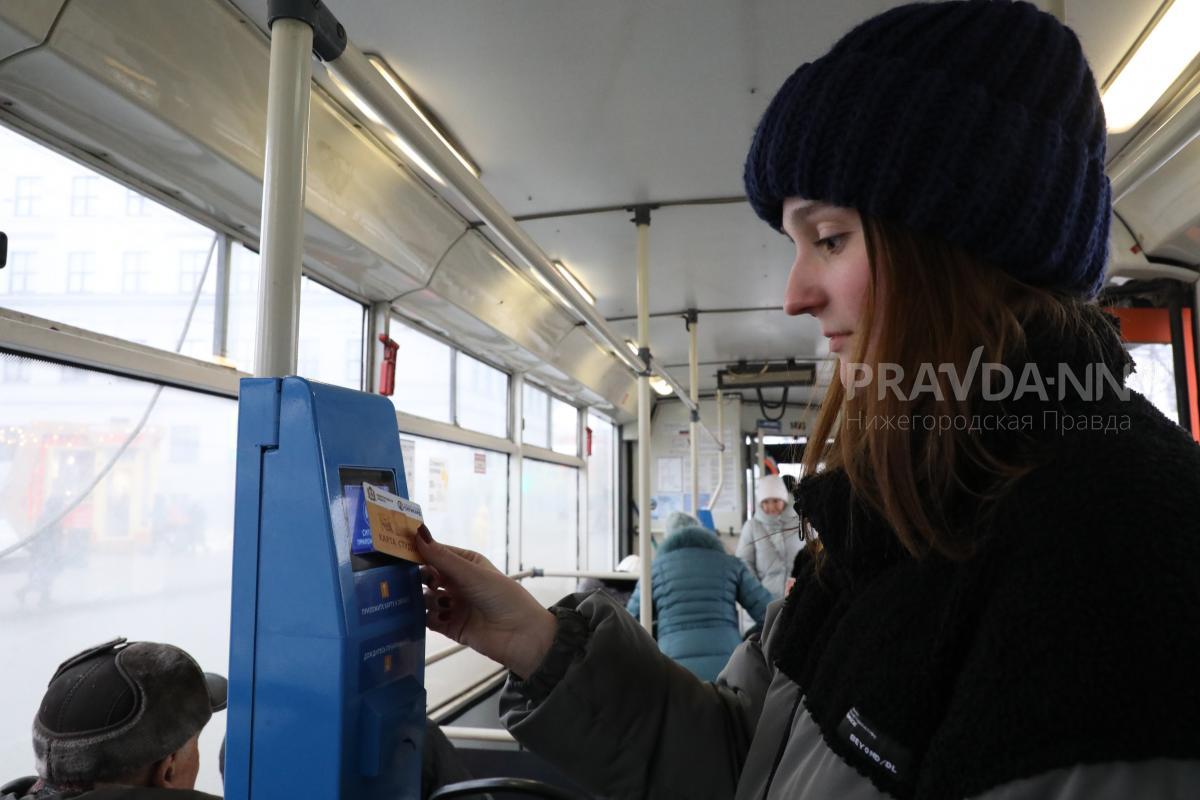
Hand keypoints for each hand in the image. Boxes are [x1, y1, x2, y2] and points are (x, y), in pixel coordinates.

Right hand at [415, 525, 555, 678]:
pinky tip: (428, 616)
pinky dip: (425, 618)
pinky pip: (428, 620)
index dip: (419, 550)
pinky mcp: (450, 627)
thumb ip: (442, 557)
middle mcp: (458, 583)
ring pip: (425, 598)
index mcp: (466, 563)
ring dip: (425, 599)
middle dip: (419, 577)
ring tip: (433, 602)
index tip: (396, 548)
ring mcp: (453, 605)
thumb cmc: (502, 597)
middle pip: (427, 576)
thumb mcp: (472, 574)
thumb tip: (419, 532)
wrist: (521, 636)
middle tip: (413, 579)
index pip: (436, 552)